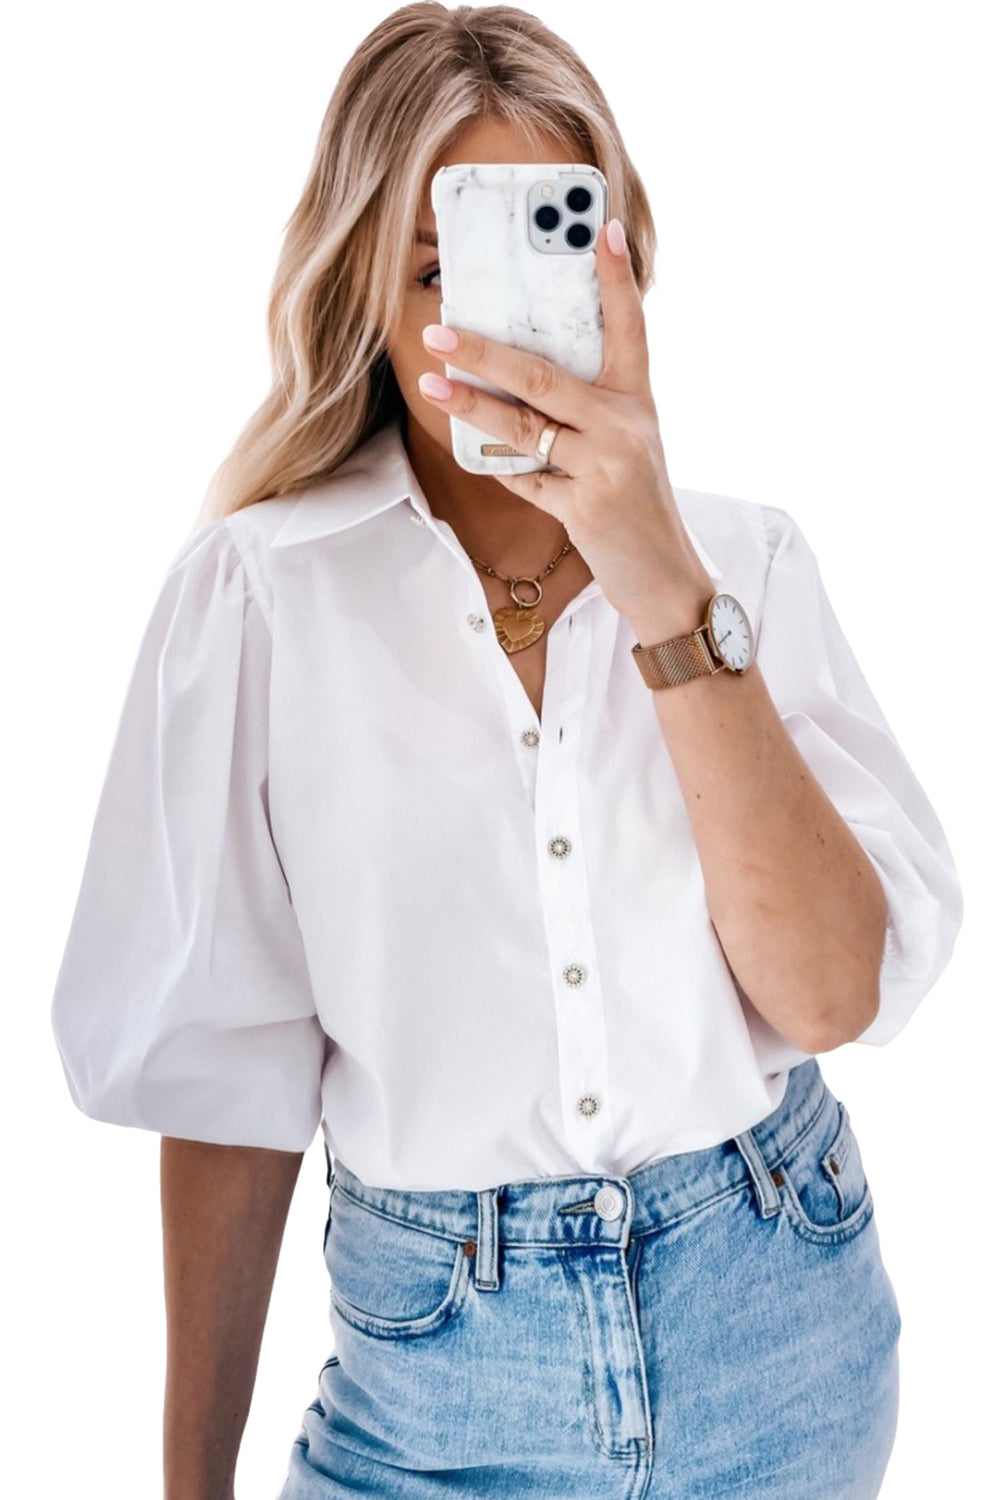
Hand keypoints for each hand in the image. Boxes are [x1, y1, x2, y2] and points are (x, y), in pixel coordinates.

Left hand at [416, 217, 713, 621]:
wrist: (666, 577)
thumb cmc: (638, 505)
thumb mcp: (629, 446)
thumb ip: (588, 411)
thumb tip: (518, 377)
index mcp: (637, 401)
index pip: (629, 327)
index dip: (617, 278)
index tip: (602, 227)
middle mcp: (624, 426)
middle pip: (543, 375)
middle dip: (485, 351)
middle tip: (441, 331)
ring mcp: (605, 467)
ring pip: (522, 426)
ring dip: (470, 404)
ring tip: (431, 382)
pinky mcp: (585, 507)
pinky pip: (523, 479)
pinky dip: (497, 467)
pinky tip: (473, 451)